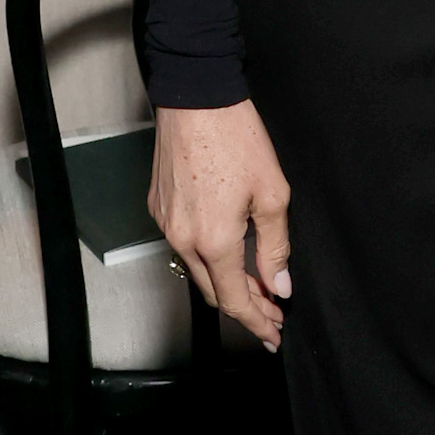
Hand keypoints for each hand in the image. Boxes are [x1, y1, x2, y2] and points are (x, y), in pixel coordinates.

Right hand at [150, 100, 291, 350]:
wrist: (195, 98)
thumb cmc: (237, 139)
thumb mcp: (272, 194)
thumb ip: (275, 246)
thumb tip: (277, 284)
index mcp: (214, 241)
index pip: (235, 300)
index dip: (257, 322)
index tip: (274, 335)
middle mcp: (182, 239)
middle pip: (213, 292)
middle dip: (245, 307)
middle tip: (272, 312)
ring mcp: (166, 224)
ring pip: (196, 270)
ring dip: (225, 283)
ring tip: (255, 285)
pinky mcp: (158, 207)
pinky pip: (184, 245)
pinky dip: (207, 258)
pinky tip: (228, 252)